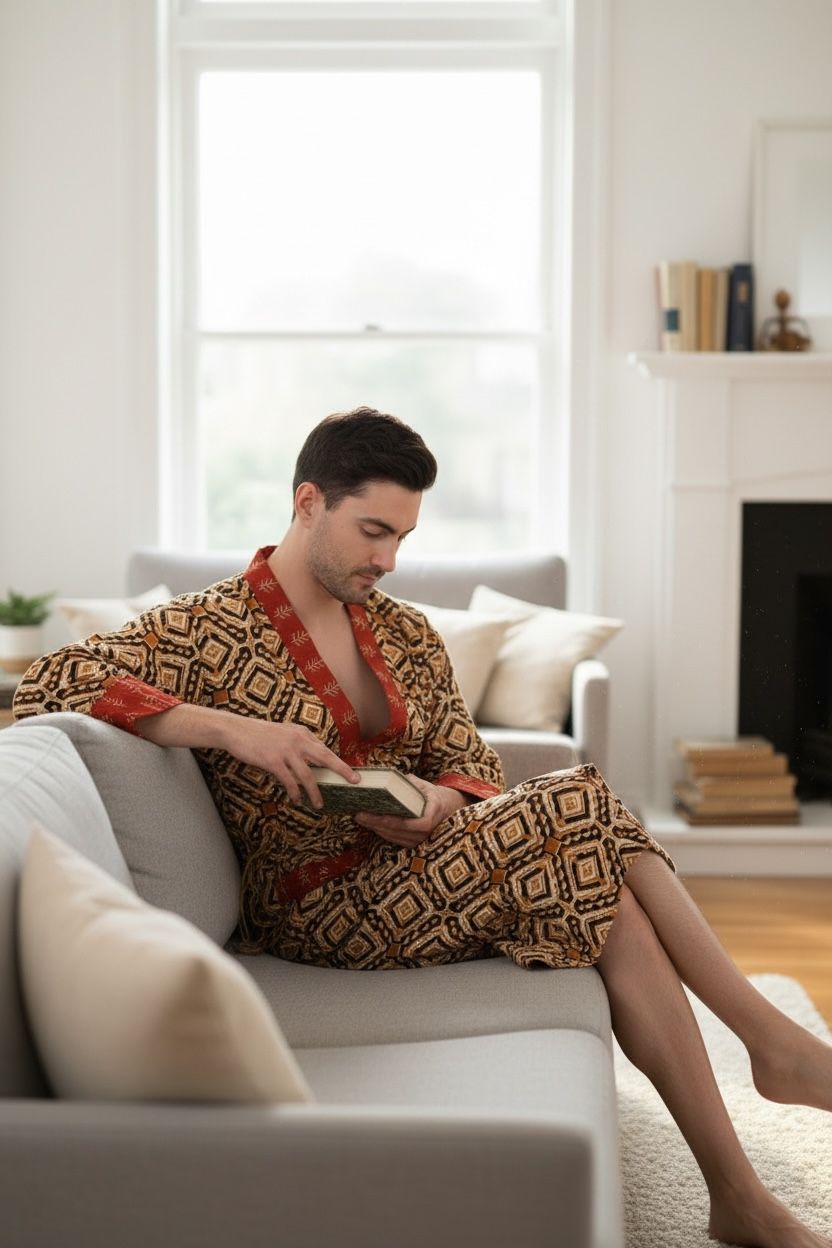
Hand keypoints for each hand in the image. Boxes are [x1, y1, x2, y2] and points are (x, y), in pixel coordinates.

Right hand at [219, 716, 359, 810]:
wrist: (236, 730)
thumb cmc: (258, 734)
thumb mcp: (283, 733)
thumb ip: (297, 743)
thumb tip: (310, 760)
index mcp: (301, 733)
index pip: (324, 750)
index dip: (339, 762)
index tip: (351, 772)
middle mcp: (298, 740)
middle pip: (325, 757)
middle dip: (342, 770)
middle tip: (354, 781)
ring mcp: (286, 750)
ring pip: (308, 775)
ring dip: (315, 792)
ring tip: (318, 805)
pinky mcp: (274, 761)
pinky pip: (289, 781)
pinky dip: (294, 793)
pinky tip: (296, 801)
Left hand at [354, 776, 467, 848]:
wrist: (446, 808)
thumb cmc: (432, 794)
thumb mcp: (424, 785)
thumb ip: (409, 783)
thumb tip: (388, 778)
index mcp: (436, 810)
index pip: (420, 823)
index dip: (399, 822)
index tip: (381, 817)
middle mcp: (431, 829)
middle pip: (402, 832)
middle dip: (379, 824)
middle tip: (360, 814)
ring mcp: (423, 839)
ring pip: (397, 838)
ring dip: (377, 829)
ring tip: (361, 818)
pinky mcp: (415, 843)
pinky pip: (396, 840)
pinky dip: (382, 833)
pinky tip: (370, 824)